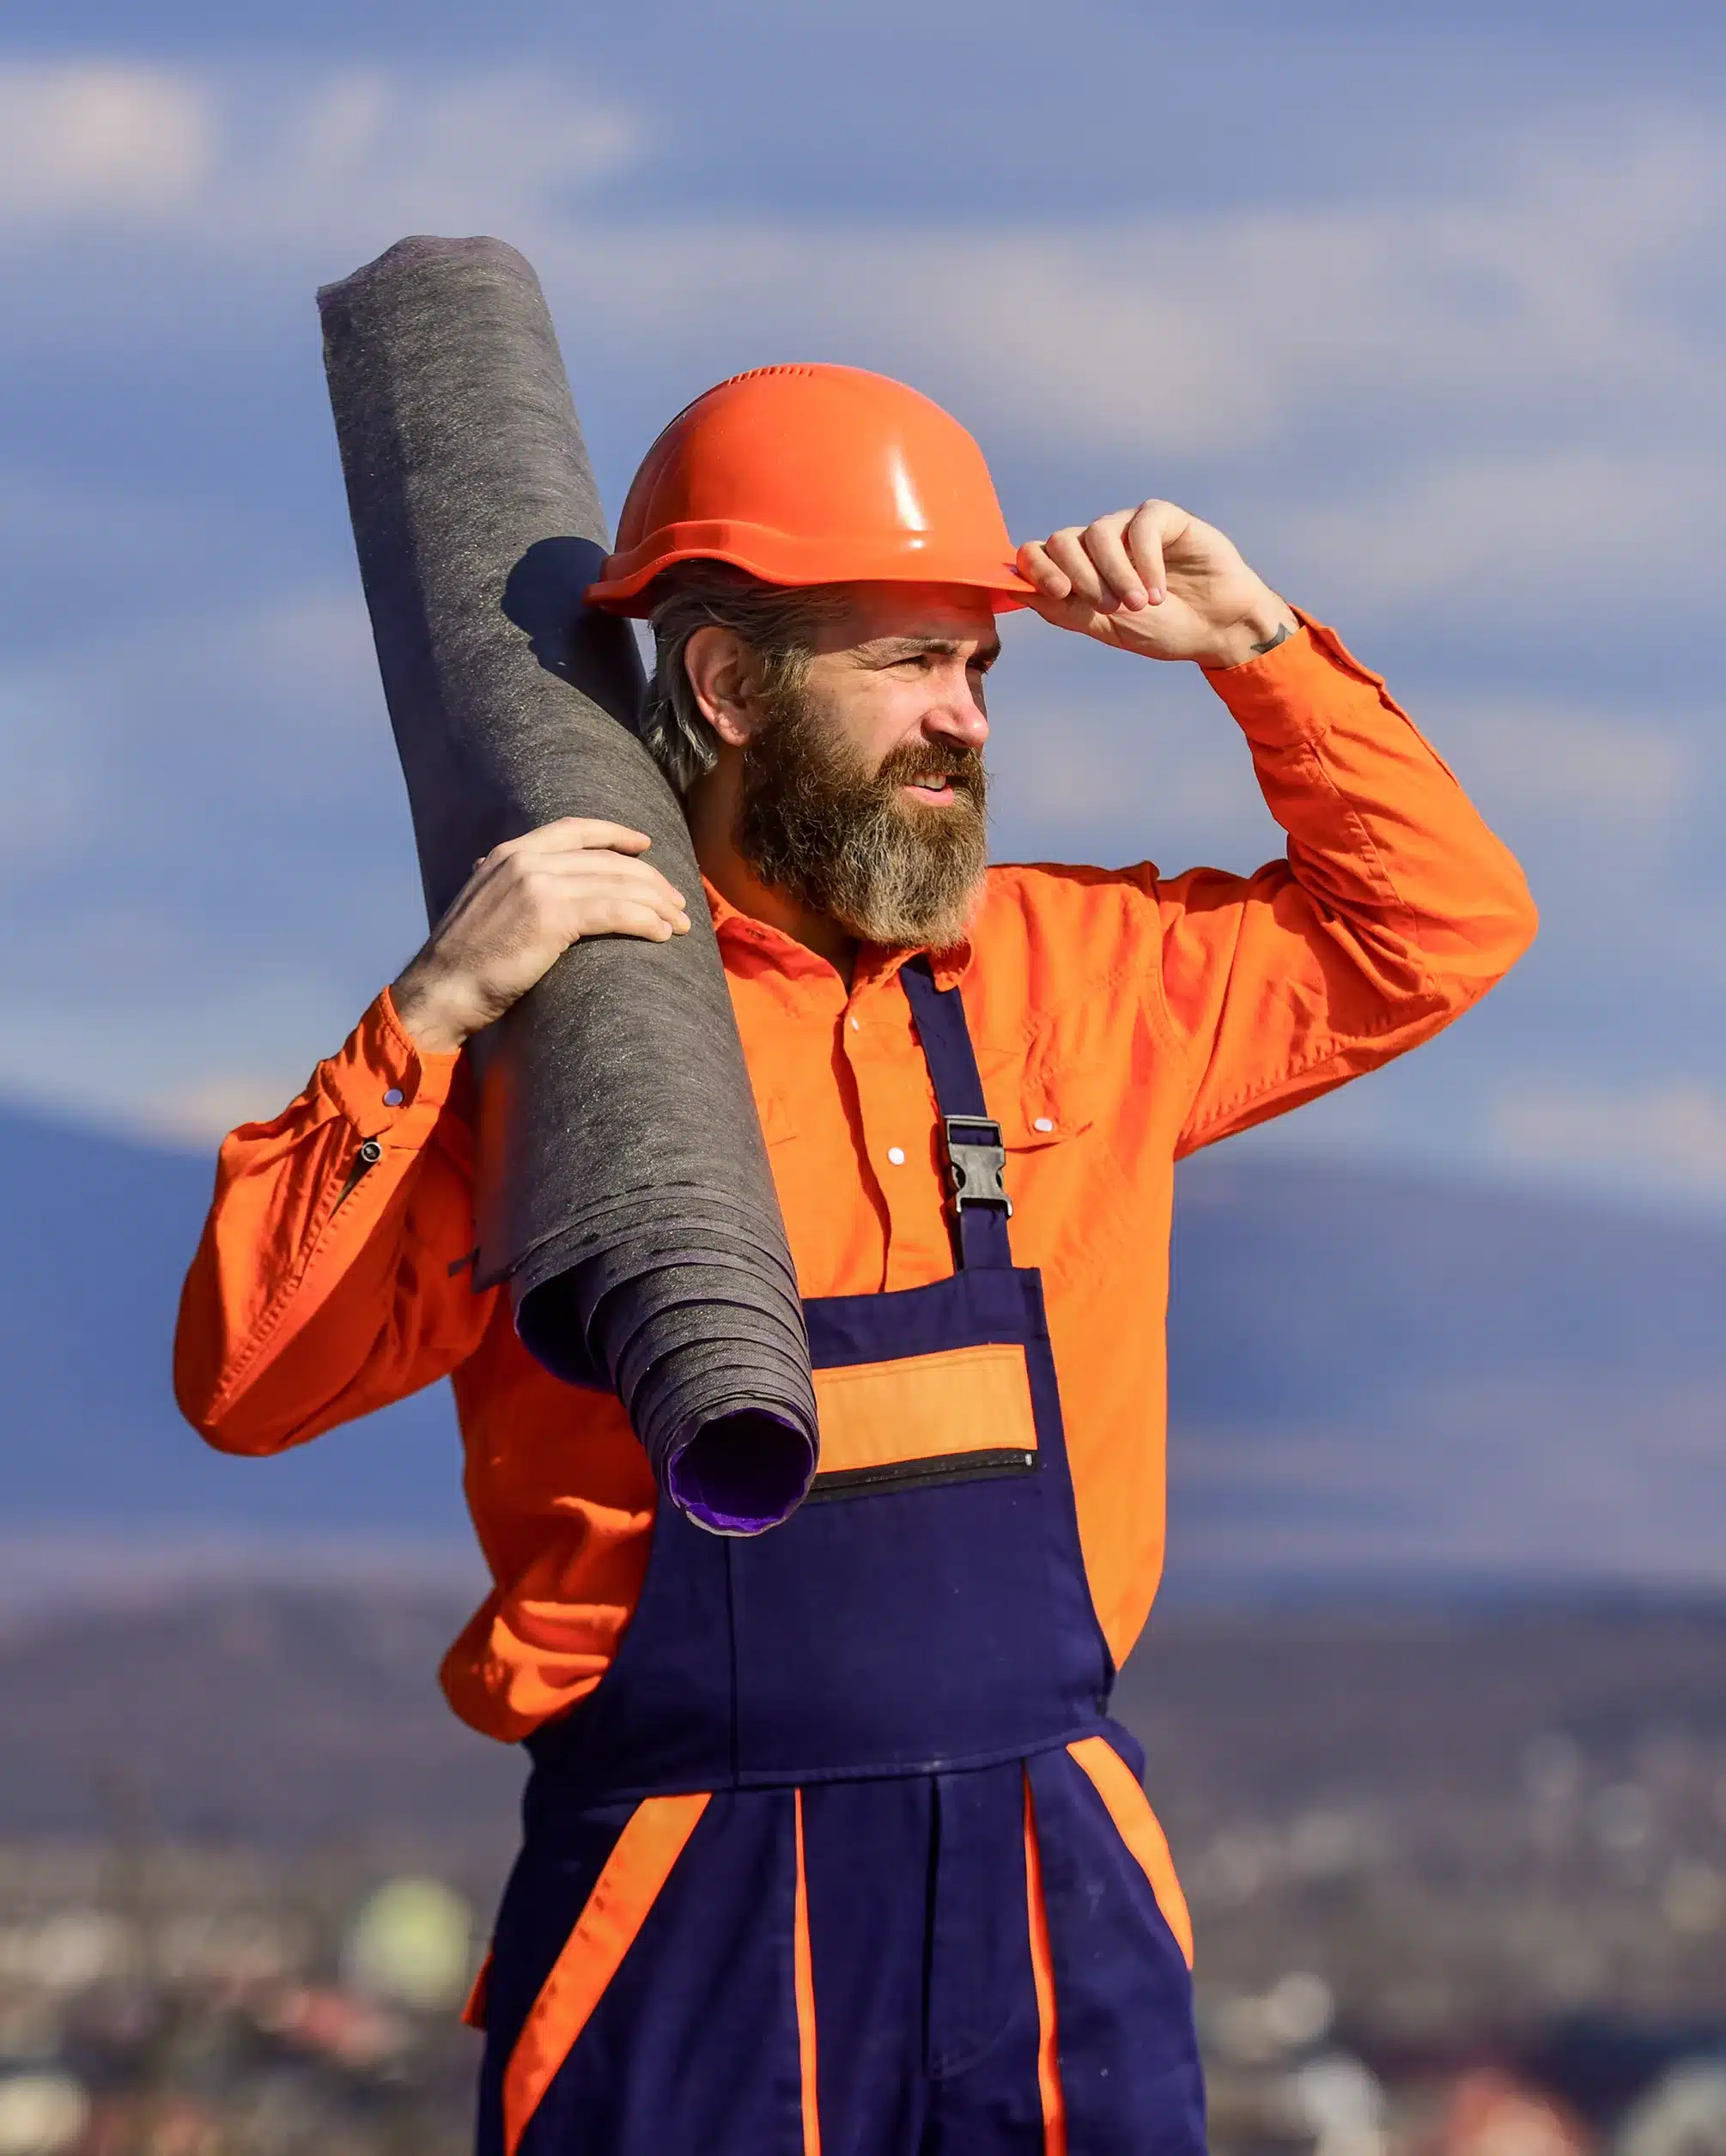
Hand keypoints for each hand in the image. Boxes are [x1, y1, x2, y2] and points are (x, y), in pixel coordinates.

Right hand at [391, 818, 690, 1054]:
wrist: (440, 991)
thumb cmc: (463, 964)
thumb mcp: (485, 908)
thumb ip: (508, 889)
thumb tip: (524, 885)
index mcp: (508, 854)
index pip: (574, 829)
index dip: (615, 834)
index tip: (645, 845)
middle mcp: (524, 860)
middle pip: (607, 860)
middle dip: (651, 880)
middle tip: (679, 901)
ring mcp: (537, 884)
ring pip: (618, 884)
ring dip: (657, 905)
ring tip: (681, 923)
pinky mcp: (550, 916)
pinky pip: (614, 911)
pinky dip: (645, 921)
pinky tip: (662, 935)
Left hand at [1016, 501, 1297, 668]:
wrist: (1216, 627)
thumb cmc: (1160, 628)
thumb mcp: (1106, 626)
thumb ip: (1063, 608)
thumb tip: (1018, 590)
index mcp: (1076, 570)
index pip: (1037, 554)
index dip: (1038, 569)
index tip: (1058, 593)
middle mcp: (1096, 543)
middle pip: (1062, 540)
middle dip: (1079, 576)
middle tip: (1107, 607)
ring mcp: (1128, 527)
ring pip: (1098, 533)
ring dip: (1115, 574)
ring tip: (1139, 605)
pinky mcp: (1162, 517)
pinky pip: (1141, 526)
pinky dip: (1145, 561)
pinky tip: (1158, 592)